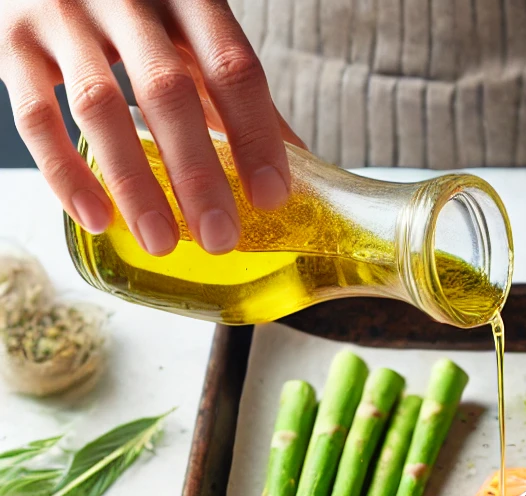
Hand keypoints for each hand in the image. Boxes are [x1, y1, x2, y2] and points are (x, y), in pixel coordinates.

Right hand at [0, 0, 300, 255]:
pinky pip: (34, 116)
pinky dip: (65, 173)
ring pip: (98, 106)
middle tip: (220, 238)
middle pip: (167, 91)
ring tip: (162, 243)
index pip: (232, 66)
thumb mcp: (191, 32)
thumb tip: (298, 167)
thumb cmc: (137, 9)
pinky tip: (98, 218)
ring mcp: (60, 13)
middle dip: (198, 173)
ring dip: (134, 184)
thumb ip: (235, 93)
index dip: (255, 136)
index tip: (272, 198)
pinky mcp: (9, 41)